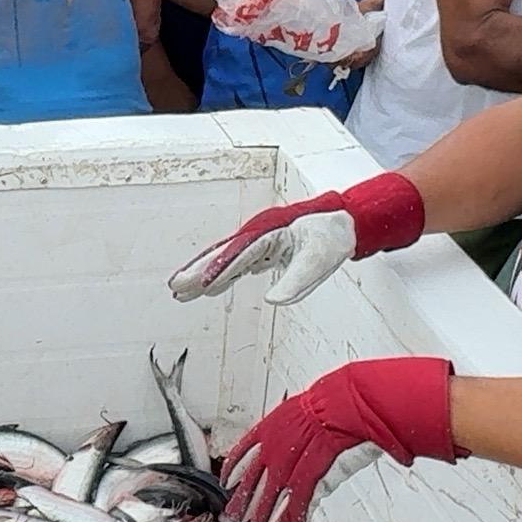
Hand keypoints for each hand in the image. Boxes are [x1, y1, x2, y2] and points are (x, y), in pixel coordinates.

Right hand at [168, 171, 428, 304]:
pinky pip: (236, 262)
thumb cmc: (332, 237)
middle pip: (223, 254)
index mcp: (269, 233)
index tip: (197, 285)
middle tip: (176, 287)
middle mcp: (259, 234)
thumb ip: (297, 281)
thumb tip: (273, 300)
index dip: (216, 271)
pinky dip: (220, 274)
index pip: (238, 256)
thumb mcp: (319, 261)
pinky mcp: (264, 248)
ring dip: (204, 273)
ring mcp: (260, 241)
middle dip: (199, 271)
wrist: (345, 222)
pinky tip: (209, 287)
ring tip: (181, 291)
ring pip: (225, 258)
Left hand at [217, 356, 457, 521]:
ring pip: (267, 502)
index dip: (233, 470)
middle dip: (243, 504)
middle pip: (251, 484)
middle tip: (236, 518)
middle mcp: (273, 450)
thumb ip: (291, 430)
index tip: (226, 481)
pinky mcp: (309, 480)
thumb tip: (289, 436)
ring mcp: (289, 467)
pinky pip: (294, 508)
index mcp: (269, 429)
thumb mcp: (303, 411)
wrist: (348, 404)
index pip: (242, 453)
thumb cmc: (334, 403)